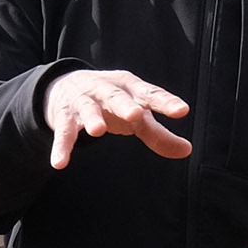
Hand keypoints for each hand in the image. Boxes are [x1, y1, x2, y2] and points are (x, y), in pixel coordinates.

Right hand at [43, 68, 191, 169]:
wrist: (67, 85)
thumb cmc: (112, 103)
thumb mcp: (136, 114)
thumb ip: (159, 134)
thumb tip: (187, 150)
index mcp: (130, 88)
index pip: (150, 94)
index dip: (165, 102)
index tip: (181, 110)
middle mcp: (107, 92)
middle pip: (117, 97)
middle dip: (126, 105)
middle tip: (136, 115)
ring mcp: (84, 103)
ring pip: (88, 110)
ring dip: (92, 119)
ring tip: (97, 132)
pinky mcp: (65, 118)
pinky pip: (64, 134)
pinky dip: (61, 148)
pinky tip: (59, 163)